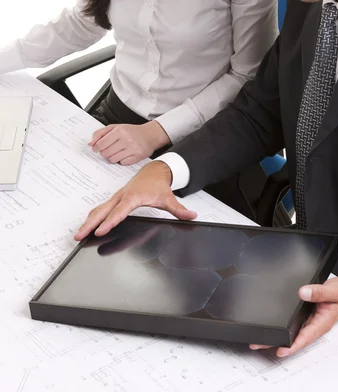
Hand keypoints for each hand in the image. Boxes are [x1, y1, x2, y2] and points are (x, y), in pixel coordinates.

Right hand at [74, 160, 196, 240]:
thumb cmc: (158, 185)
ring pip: (98, 209)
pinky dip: (92, 217)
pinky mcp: (114, 198)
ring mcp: (116, 196)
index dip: (110, 221)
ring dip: (88, 221)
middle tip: (79, 236)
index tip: (100, 231)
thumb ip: (179, 209)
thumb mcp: (169, 197)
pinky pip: (100, 207)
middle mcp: (122, 196)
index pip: (120, 211)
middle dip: (90, 224)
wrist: (154, 171)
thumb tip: (192, 216)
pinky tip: (86, 225)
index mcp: (133, 196)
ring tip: (77, 234)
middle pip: (103, 211)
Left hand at [89, 121, 169, 164]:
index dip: (96, 148)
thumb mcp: (116, 127)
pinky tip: (125, 154)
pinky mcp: (137, 157)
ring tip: (117, 151)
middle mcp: (126, 139)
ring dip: (112, 157)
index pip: (101, 144)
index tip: (96, 148)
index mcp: (119, 130)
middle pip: (105, 153)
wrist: (150, 135)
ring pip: (112, 159)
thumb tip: (90, 143)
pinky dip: (121, 160)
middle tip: (108, 149)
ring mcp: (132, 149)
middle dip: (104, 152)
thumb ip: (101, 133)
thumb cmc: (131, 131)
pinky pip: (122, 163)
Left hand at [250, 276, 337, 357]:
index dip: (293, 345)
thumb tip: (303, 292)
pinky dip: (282, 326)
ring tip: (259, 340)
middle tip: (259, 344)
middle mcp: (314, 324)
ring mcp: (309, 321)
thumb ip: (319, 292)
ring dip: (277, 336)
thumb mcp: (334, 291)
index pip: (305, 337)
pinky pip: (293, 323)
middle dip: (278, 343)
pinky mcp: (305, 315)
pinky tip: (271, 327)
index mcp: (322, 322)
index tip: (281, 350)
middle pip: (294, 338)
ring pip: (292, 332)